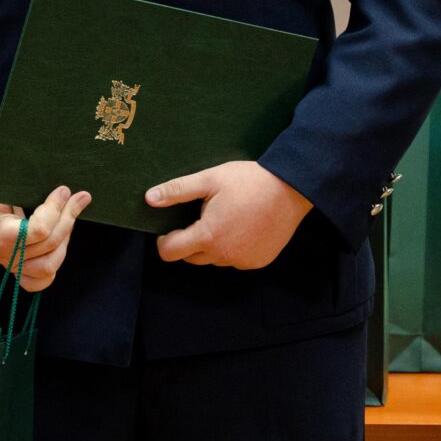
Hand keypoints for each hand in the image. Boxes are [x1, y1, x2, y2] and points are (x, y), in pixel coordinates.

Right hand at [0, 169, 89, 290]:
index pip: (36, 231)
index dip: (54, 210)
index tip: (62, 190)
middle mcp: (5, 255)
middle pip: (49, 245)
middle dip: (68, 217)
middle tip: (77, 196)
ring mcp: (13, 266)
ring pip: (50, 265)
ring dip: (67, 238)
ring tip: (71, 214)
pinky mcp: (21, 270)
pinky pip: (42, 280)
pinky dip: (57, 262)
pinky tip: (64, 237)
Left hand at [148, 160, 311, 269]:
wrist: (291, 188)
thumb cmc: (249, 181)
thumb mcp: (209, 179)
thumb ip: (177, 191)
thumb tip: (149, 199)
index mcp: (208, 236)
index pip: (171, 253)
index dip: (164, 241)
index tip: (169, 229)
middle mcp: (224, 255)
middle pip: (192, 257)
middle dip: (189, 241)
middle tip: (201, 217)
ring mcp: (243, 261)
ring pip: (215, 259)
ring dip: (212, 245)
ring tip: (224, 219)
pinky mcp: (259, 261)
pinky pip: (236, 260)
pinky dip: (233, 248)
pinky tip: (242, 227)